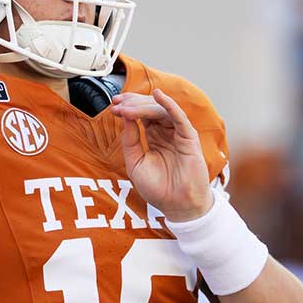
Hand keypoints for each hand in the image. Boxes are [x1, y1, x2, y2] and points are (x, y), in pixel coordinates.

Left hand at [109, 89, 212, 222]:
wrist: (177, 206)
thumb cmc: (159, 189)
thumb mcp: (135, 164)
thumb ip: (130, 141)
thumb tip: (124, 118)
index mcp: (154, 137)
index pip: (141, 115)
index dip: (127, 107)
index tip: (112, 105)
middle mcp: (167, 132)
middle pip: (150, 109)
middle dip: (132, 103)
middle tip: (117, 103)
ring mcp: (178, 134)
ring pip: (161, 110)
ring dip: (143, 106)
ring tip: (126, 108)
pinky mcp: (189, 138)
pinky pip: (179, 117)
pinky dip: (169, 104)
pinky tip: (158, 96)